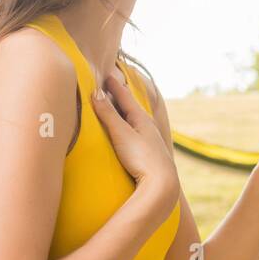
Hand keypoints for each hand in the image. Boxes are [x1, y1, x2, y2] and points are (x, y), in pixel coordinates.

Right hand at [91, 70, 178, 216]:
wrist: (161, 185)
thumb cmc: (141, 157)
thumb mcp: (121, 133)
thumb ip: (108, 114)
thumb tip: (97, 92)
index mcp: (142, 119)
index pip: (125, 97)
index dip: (115, 86)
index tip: (107, 75)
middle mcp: (148, 128)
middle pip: (132, 108)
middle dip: (121, 98)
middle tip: (113, 87)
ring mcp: (150, 142)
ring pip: (135, 122)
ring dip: (125, 114)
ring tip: (118, 109)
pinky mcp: (149, 155)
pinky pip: (136, 135)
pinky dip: (128, 128)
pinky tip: (128, 137)